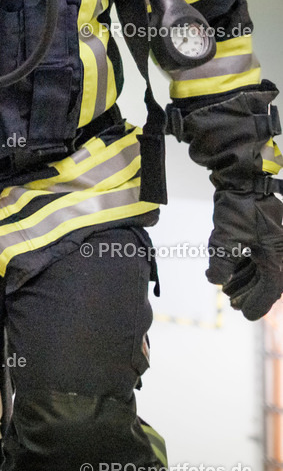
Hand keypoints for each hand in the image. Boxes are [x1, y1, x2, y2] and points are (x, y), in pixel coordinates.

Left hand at [205, 188, 282, 319]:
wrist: (243, 177)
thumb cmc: (238, 206)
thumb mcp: (225, 238)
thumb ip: (221, 264)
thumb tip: (215, 280)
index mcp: (278, 257)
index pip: (270, 290)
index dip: (256, 304)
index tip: (245, 315)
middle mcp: (281, 251)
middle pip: (267, 280)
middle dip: (250, 293)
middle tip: (234, 304)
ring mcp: (275, 241)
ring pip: (263, 267)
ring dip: (246, 278)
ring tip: (228, 288)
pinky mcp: (268, 232)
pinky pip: (260, 254)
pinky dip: (247, 263)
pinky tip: (232, 268)